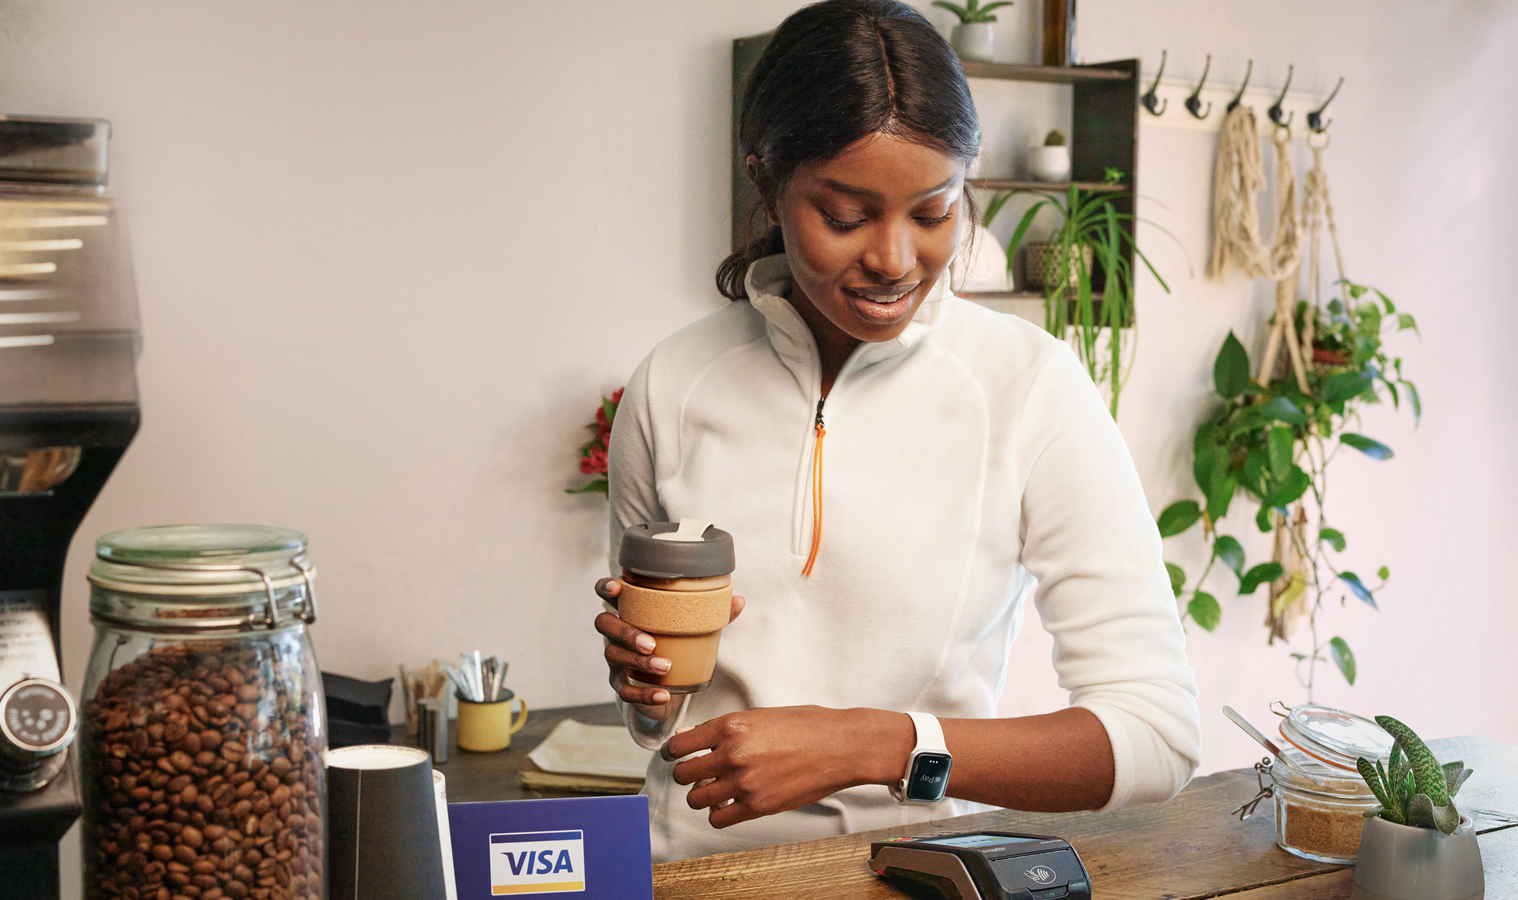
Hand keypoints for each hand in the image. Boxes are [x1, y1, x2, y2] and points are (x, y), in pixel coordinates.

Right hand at [593, 578, 745, 707]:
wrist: (670, 684)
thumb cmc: (677, 643)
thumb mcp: (693, 627)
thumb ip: (712, 613)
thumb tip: (738, 600)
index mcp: (630, 611)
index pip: (608, 593)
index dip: (607, 587)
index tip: (617, 587)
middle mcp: (616, 633)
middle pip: (605, 624)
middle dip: (625, 632)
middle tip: (651, 642)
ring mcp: (616, 660)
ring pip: (614, 657)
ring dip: (638, 662)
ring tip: (665, 666)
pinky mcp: (623, 685)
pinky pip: (625, 691)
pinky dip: (644, 694)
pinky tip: (664, 694)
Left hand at [665, 706, 911, 828]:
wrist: (841, 746)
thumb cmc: (807, 726)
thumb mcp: (760, 715)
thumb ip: (723, 728)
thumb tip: (689, 737)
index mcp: (731, 726)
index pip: (680, 745)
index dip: (676, 753)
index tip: (679, 756)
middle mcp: (732, 753)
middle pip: (683, 773)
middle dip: (687, 774)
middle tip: (699, 773)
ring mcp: (744, 782)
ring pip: (696, 798)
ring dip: (701, 796)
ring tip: (715, 790)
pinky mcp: (758, 805)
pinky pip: (719, 818)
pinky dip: (719, 813)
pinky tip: (729, 804)